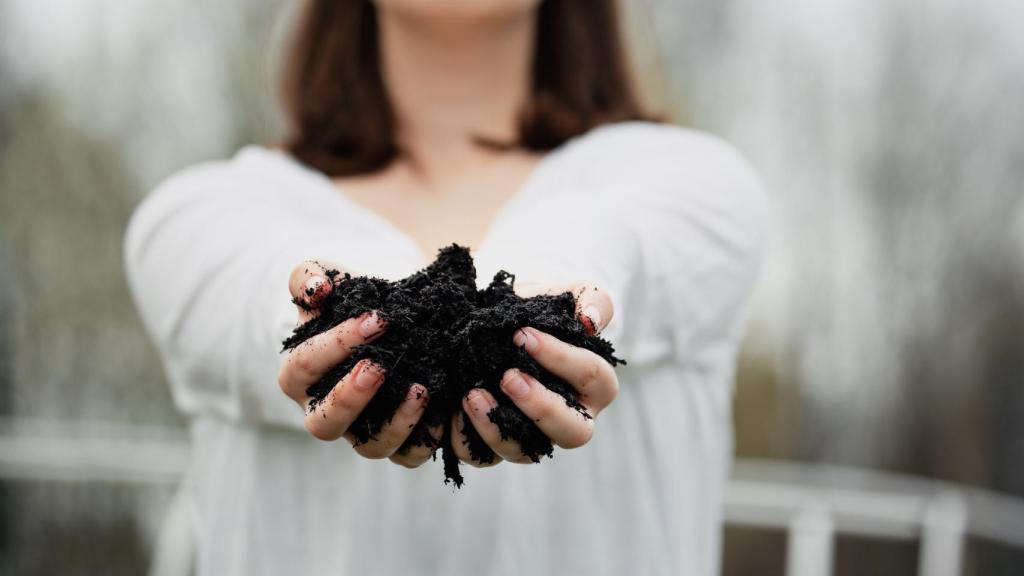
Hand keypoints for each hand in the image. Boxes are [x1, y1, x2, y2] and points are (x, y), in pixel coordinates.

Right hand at [278, 260, 435, 466]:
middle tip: (379, 366)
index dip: (335, 345)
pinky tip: (443, 412)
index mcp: (300, 376)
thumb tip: (318, 288)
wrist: (385, 321)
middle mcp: (325, 412)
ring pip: (370, 448)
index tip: (376, 319)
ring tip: (421, 389)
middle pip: (324, 423)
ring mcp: (361, 433)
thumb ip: (311, 277)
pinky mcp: (396, 443)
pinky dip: (425, 441)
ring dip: (395, 423)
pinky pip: (408, 457)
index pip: (304, 367)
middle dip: (351, 397)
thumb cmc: (348, 302)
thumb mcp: (327, 280)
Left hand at [451, 282, 618, 464]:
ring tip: (472, 395)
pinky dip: (466, 436)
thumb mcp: (563, 294)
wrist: (494, 321)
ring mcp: (533, 437)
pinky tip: (453, 409)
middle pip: (574, 433)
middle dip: (540, 407)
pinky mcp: (498, 444)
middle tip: (508, 377)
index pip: (593, 377)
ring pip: (526, 453)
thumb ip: (589, 299)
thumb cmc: (537, 309)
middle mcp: (570, 419)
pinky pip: (484, 455)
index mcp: (595, 384)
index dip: (561, 358)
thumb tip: (590, 321)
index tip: (523, 334)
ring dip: (497, 428)